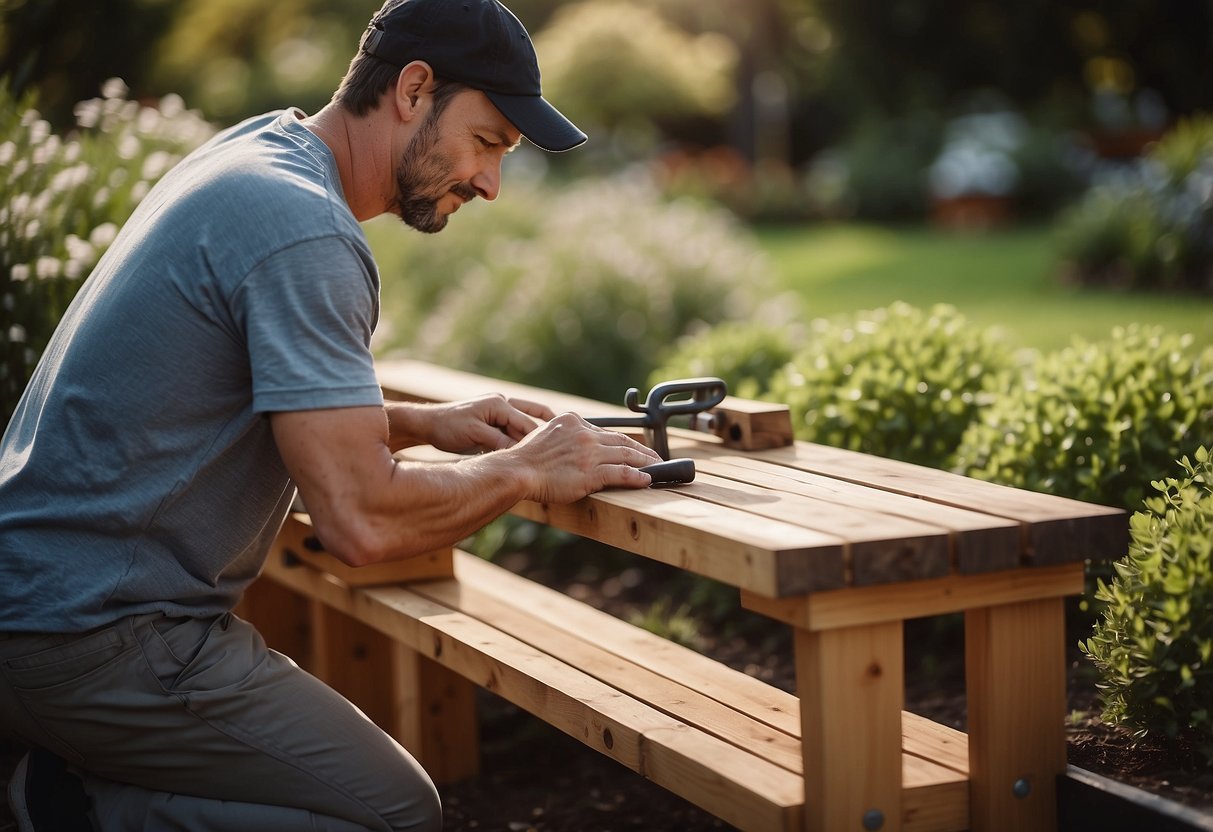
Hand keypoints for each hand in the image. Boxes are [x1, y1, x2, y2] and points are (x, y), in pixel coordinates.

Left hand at [425, 394, 555, 452]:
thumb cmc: (447, 428)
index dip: (541, 440)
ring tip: (554, 454)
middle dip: (546, 435)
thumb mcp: (474, 435)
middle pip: (532, 421)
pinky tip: (534, 453)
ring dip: (536, 438)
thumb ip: (499, 442)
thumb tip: (521, 453)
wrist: (428, 424)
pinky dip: (524, 440)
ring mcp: (499, 411)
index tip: (555, 455)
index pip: (528, 424)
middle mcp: (502, 403)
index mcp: (499, 404)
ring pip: (526, 425)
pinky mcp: (495, 420)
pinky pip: (516, 430)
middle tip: (563, 451)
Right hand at [509, 413, 662, 502]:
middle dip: (641, 450)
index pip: (605, 431)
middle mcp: (584, 433)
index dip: (622, 441)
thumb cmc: (524, 459)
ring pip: (626, 455)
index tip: (632, 447)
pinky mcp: (591, 472)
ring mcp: (589, 452)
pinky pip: (622, 473)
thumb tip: (573, 448)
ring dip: (645, 461)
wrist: (515, 470)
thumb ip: (563, 438)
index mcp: (572, 422)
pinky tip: (646, 479)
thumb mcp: (544, 436)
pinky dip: (637, 476)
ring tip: (657, 466)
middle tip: (655, 456)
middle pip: (621, 441)